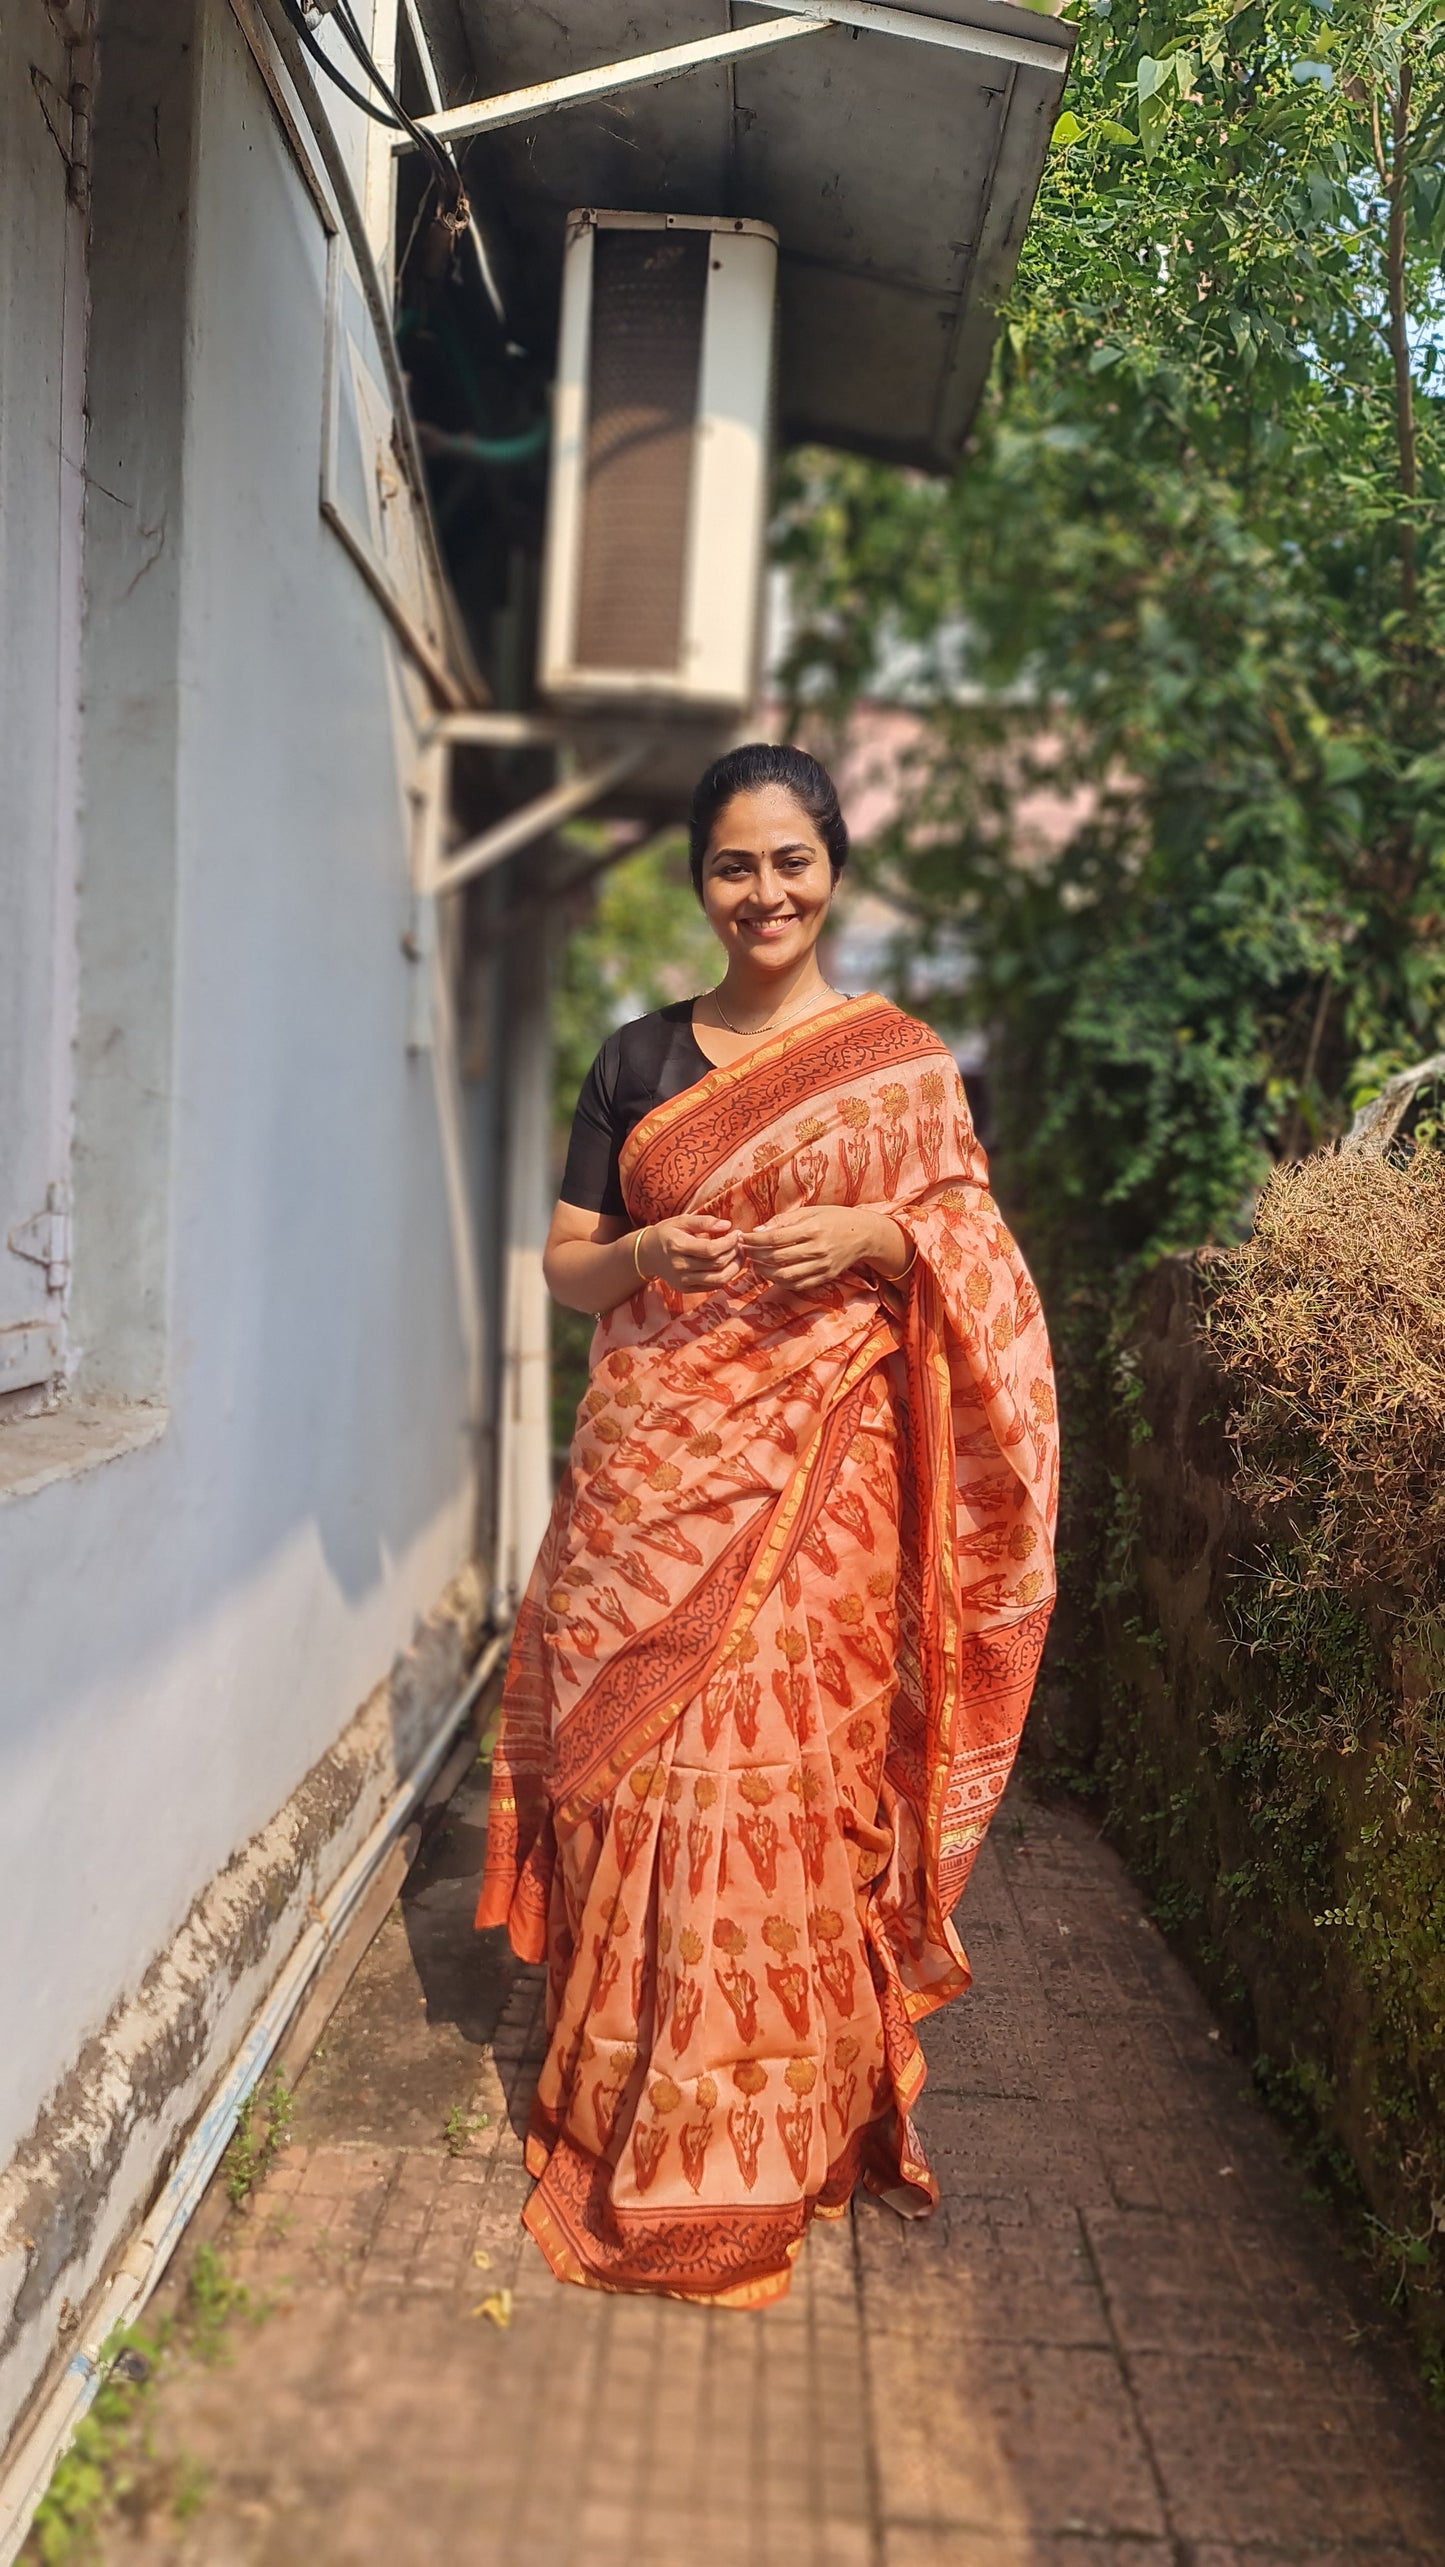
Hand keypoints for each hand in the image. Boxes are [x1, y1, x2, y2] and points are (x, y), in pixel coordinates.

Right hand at [641, 1213, 743, 1293]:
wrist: (647, 1254)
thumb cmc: (666, 1233)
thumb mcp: (682, 1221)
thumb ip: (704, 1221)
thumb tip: (727, 1225)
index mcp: (678, 1246)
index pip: (711, 1249)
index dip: (729, 1243)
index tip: (737, 1234)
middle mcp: (680, 1266)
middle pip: (717, 1264)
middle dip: (735, 1253)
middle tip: (741, 1243)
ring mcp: (683, 1280)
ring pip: (718, 1279)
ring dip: (735, 1268)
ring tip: (739, 1255)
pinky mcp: (686, 1289)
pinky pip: (712, 1286)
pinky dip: (725, 1277)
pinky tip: (729, 1265)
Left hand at [745, 1206, 907, 1290]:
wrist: (865, 1235)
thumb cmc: (834, 1218)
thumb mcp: (810, 1211)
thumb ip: (783, 1221)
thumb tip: (757, 1231)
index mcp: (813, 1229)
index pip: (775, 1238)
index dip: (754, 1240)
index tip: (742, 1238)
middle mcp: (817, 1249)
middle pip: (777, 1258)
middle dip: (754, 1255)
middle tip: (744, 1251)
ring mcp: (822, 1266)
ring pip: (784, 1276)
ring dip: (764, 1272)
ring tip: (754, 1263)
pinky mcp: (825, 1278)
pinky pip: (797, 1285)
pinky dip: (779, 1281)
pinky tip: (771, 1273)